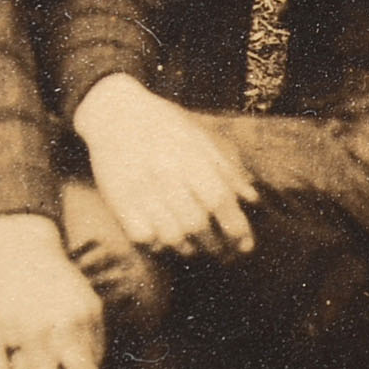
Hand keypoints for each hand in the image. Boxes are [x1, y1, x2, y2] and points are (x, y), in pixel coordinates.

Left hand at [0, 212, 103, 368]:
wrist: (26, 254)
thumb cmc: (2, 300)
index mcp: (34, 334)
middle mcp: (65, 324)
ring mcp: (85, 313)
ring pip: (97, 363)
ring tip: (59, 362)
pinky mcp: (96, 306)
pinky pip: (100, 344)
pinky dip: (87, 352)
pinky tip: (67, 344)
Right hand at [72, 74, 256, 258]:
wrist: (116, 114)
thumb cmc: (166, 125)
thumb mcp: (202, 139)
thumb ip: (227, 170)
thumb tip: (252, 199)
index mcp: (191, 159)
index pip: (220, 201)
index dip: (237, 227)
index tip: (246, 245)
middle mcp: (166, 177)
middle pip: (197, 224)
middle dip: (217, 246)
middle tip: (226, 254)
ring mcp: (141, 191)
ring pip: (170, 236)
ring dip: (190, 249)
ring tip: (199, 249)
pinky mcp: (118, 201)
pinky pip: (142, 236)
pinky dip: (158, 245)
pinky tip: (168, 242)